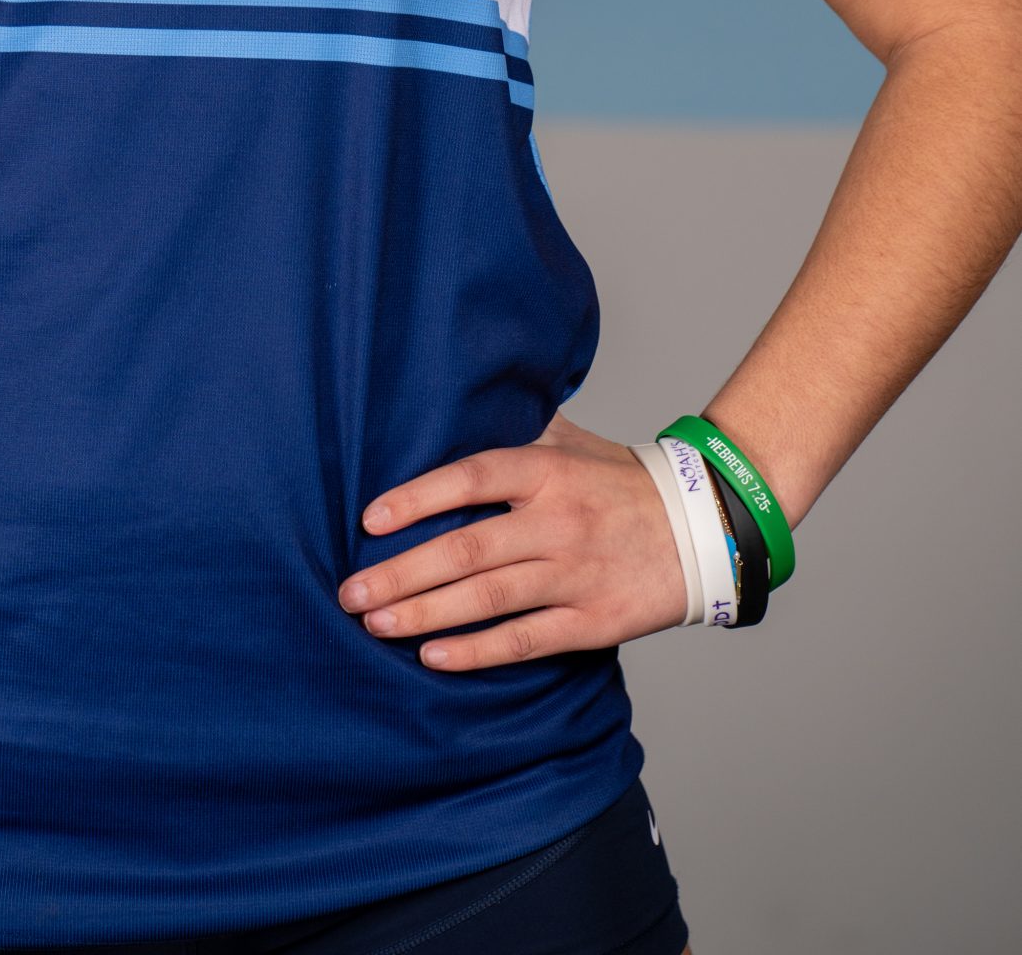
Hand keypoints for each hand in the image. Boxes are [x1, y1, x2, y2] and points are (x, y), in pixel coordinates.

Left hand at [337, 413, 687, 670]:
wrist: (706, 528)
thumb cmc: (621, 481)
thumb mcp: (571, 439)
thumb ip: (516, 427)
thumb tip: (453, 398)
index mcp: (547, 471)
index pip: (469, 477)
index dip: (416, 498)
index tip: (369, 520)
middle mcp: (557, 522)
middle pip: (466, 549)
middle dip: (401, 573)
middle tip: (350, 591)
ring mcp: (575, 575)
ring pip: (488, 599)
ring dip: (426, 614)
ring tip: (375, 624)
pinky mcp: (595, 622)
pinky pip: (525, 641)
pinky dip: (477, 652)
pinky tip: (434, 657)